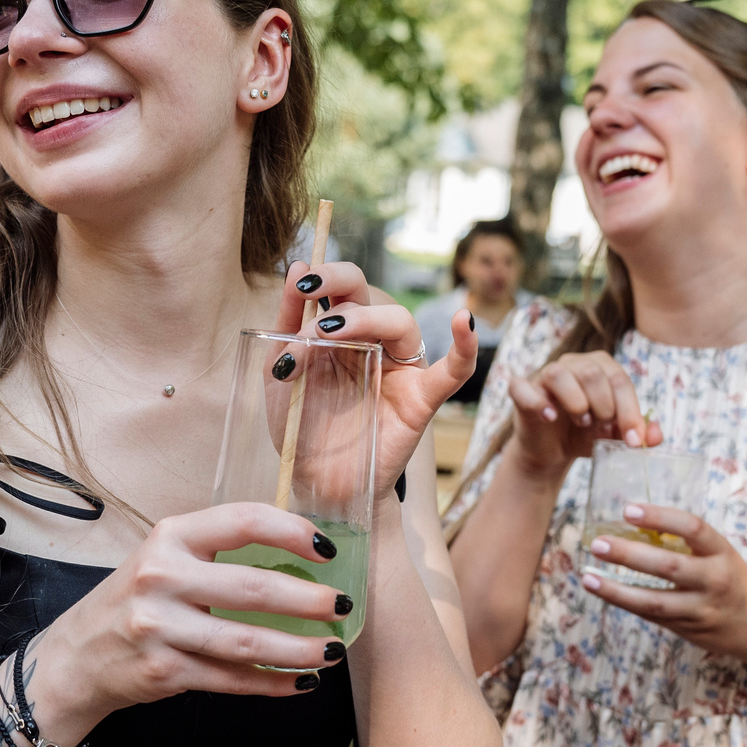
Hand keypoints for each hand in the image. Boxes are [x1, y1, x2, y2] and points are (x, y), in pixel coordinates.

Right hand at [32, 503, 355, 741]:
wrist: (75, 657)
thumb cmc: (134, 601)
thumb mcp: (165, 559)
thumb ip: (217, 553)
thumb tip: (299, 558)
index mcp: (170, 537)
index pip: (242, 520)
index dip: (292, 532)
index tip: (327, 550)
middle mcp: (161, 577)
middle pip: (252, 588)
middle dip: (309, 601)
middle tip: (343, 607)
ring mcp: (159, 627)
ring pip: (247, 641)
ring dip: (299, 649)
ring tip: (331, 650)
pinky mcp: (163, 671)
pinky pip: (231, 678)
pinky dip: (271, 682)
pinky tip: (299, 681)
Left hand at [277, 259, 474, 484]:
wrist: (315, 482)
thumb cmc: (300, 427)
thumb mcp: (280, 371)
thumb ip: (287, 324)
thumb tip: (298, 264)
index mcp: (341, 334)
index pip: (345, 288)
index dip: (326, 277)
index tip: (300, 283)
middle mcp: (374, 344)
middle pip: (373, 296)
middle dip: (343, 287)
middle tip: (314, 306)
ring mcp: (400, 370)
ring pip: (402, 323)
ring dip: (367, 319)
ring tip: (332, 333)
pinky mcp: (420, 400)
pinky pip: (454, 372)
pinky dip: (466, 348)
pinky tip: (465, 323)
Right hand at [505, 350, 650, 478]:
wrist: (552, 451)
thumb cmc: (585, 434)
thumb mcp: (614, 436)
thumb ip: (636, 432)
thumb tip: (656, 436)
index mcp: (600, 367)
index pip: (619, 380)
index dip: (630, 411)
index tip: (634, 440)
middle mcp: (573, 364)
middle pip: (592, 373)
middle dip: (604, 406)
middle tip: (603, 427)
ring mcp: (544, 374)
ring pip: (560, 374)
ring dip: (575, 403)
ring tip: (581, 421)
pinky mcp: (522, 390)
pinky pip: (524, 388)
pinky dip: (538, 403)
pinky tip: (549, 417)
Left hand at [577, 502, 746, 656]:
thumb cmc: (732, 580)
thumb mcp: (720, 555)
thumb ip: (687, 544)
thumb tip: (635, 523)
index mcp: (723, 553)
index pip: (693, 527)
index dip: (659, 516)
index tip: (628, 509)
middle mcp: (715, 580)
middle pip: (668, 566)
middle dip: (629, 555)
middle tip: (598, 543)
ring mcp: (701, 609)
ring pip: (654, 600)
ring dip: (616, 590)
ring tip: (588, 577)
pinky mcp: (688, 630)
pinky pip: (652, 615)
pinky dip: (625, 603)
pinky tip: (603, 591)